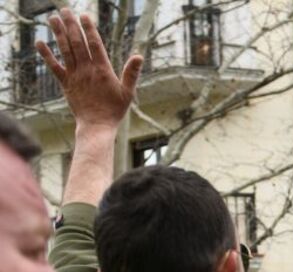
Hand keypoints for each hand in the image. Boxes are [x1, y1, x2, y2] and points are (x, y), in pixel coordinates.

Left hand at [38, 9, 141, 130]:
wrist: (97, 126)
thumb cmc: (114, 110)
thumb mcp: (128, 92)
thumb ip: (131, 73)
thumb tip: (139, 56)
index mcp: (103, 70)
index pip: (95, 44)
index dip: (89, 29)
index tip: (84, 16)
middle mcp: (87, 70)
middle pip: (77, 42)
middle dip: (71, 25)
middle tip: (65, 9)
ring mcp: (74, 76)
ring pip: (65, 50)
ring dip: (58, 33)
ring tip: (53, 18)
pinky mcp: (65, 83)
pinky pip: (54, 66)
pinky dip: (46, 54)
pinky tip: (40, 42)